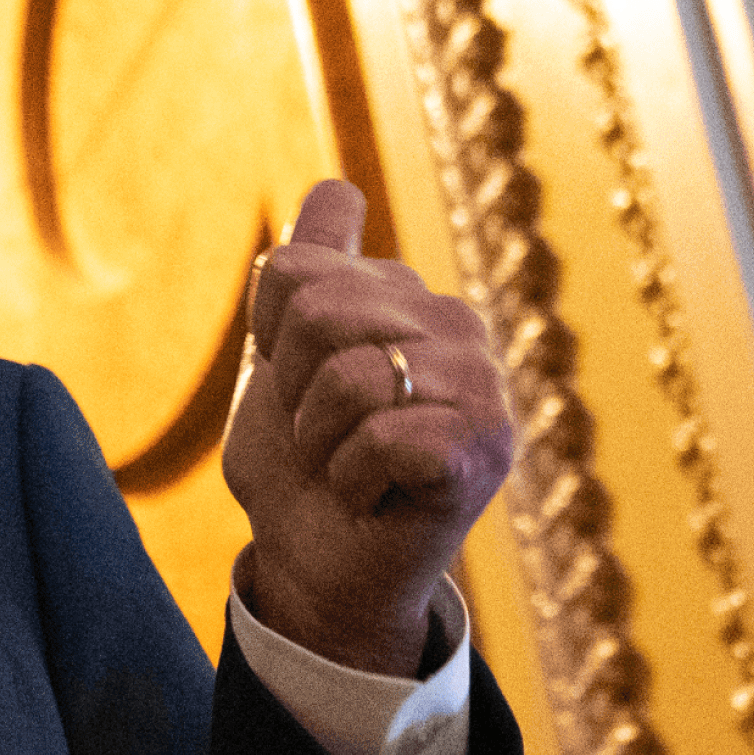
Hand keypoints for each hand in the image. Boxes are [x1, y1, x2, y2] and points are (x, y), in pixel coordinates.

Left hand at [220, 178, 515, 674]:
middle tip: (322, 436)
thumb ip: (305, 271)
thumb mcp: (279, 359)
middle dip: (292, 389)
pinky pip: (385, 435)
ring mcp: (483, 385)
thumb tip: (336, 188)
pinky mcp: (485, 448)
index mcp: (408, 297)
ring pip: (350, 374)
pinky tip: (372, 496)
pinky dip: (351, 479)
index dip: (267, 337)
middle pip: (319, 308)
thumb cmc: (300, 467)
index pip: (293, 267)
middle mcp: (458, 327)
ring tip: (345, 467)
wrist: (315, 566)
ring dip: (319, 441)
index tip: (295, 383)